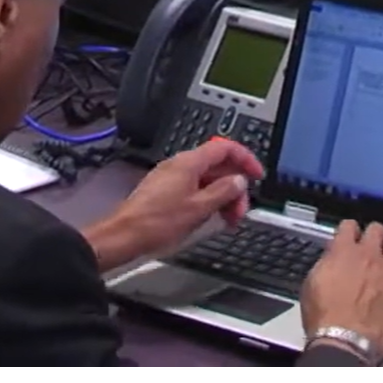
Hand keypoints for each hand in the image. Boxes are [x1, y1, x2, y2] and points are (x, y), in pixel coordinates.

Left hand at [85, 138, 263, 270]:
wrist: (125, 235)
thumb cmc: (157, 222)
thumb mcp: (199, 208)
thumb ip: (223, 191)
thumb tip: (239, 180)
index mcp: (189, 163)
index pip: (225, 148)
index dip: (245, 159)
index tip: (256, 175)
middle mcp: (180, 165)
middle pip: (217, 165)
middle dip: (234, 186)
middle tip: (240, 210)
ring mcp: (171, 178)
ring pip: (207, 179)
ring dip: (222, 196)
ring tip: (227, 219)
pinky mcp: (165, 191)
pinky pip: (195, 188)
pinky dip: (208, 200)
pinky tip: (210, 217)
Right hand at [300, 222, 382, 358]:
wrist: (345, 339)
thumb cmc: (325, 318)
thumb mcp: (312, 285)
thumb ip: (326, 265)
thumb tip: (331, 260)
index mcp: (343, 251)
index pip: (349, 225)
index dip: (350, 231)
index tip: (351, 238)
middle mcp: (369, 254)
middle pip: (378, 229)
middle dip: (376, 237)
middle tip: (375, 250)